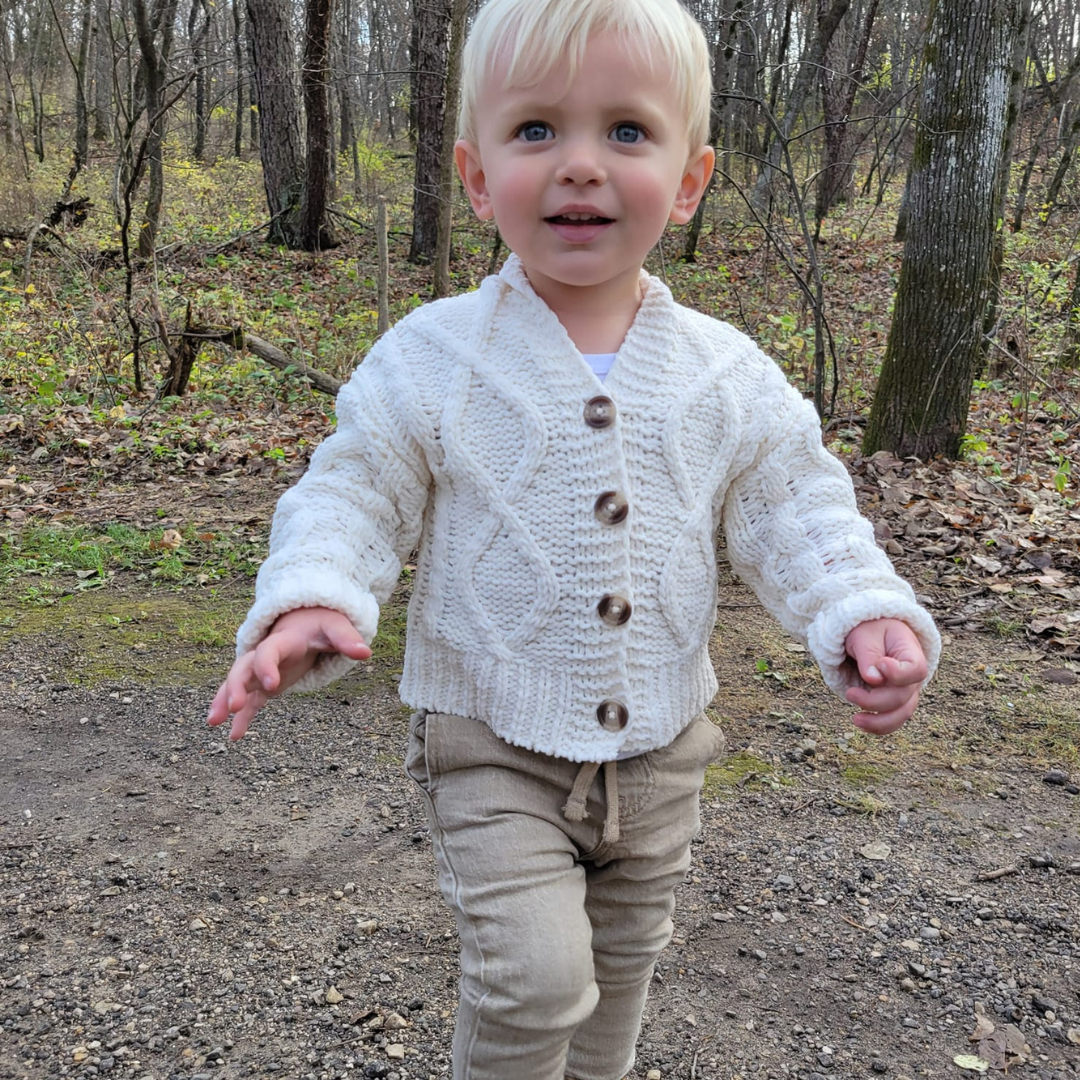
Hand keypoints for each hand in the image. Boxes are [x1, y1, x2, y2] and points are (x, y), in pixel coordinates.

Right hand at [207, 607, 370, 740]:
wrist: (305, 618)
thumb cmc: (322, 623)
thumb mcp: (336, 627)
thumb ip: (347, 639)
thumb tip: (366, 652)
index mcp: (283, 640)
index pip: (269, 651)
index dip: (267, 666)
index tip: (270, 685)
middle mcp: (265, 654)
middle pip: (243, 668)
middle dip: (236, 686)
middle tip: (233, 706)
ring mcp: (262, 670)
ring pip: (237, 684)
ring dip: (225, 700)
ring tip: (214, 722)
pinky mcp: (265, 683)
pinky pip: (249, 701)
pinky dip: (241, 717)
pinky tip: (234, 736)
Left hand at [843, 618, 927, 735]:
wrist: (869, 633)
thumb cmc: (868, 629)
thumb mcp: (864, 635)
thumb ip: (869, 654)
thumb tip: (873, 679)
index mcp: (910, 652)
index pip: (915, 669)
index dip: (899, 674)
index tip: (880, 665)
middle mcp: (912, 675)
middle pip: (903, 696)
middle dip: (875, 700)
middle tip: (850, 693)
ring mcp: (906, 690)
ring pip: (902, 713)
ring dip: (879, 721)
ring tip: (855, 719)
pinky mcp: (895, 701)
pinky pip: (893, 719)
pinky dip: (879, 726)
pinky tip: (861, 723)